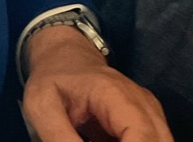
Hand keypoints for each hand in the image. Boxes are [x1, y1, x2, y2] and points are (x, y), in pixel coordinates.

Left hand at [22, 26, 171, 140]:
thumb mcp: (42, 106)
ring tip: (97, 140)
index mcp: (116, 95)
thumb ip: (59, 138)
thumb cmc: (52, 79)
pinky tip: (102, 140)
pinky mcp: (149, 124)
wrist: (65, 58)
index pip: (142, 136)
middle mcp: (143, 103)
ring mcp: (150, 113)